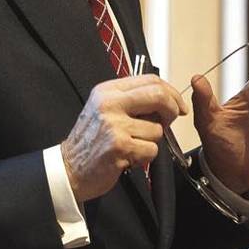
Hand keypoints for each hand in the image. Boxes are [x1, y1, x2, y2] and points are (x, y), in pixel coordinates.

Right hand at [62, 74, 185, 202]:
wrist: (70, 168)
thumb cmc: (91, 141)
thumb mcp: (104, 109)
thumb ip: (130, 100)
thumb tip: (165, 99)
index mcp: (107, 91)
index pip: (149, 80)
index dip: (170, 92)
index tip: (178, 104)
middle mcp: (109, 104)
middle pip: (158, 96)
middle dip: (172, 110)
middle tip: (170, 120)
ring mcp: (114, 125)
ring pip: (157, 129)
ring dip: (151, 141)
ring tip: (133, 146)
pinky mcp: (119, 147)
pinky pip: (151, 150)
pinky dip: (145, 157)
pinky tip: (129, 158)